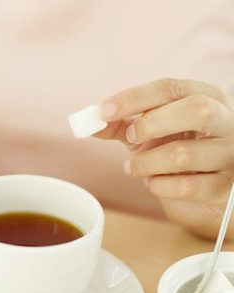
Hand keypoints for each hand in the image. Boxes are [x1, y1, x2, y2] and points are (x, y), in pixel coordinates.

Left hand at [95, 78, 233, 239]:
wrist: (202, 189)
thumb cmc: (174, 149)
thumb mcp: (148, 132)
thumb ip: (120, 124)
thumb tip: (89, 122)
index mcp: (206, 97)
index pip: (170, 88)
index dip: (133, 98)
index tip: (104, 111)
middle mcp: (225, 121)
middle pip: (195, 110)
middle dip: (151, 124)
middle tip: (130, 138)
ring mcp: (228, 155)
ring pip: (183, 154)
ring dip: (145, 163)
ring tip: (134, 167)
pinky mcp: (224, 187)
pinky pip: (185, 187)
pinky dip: (158, 186)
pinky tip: (154, 183)